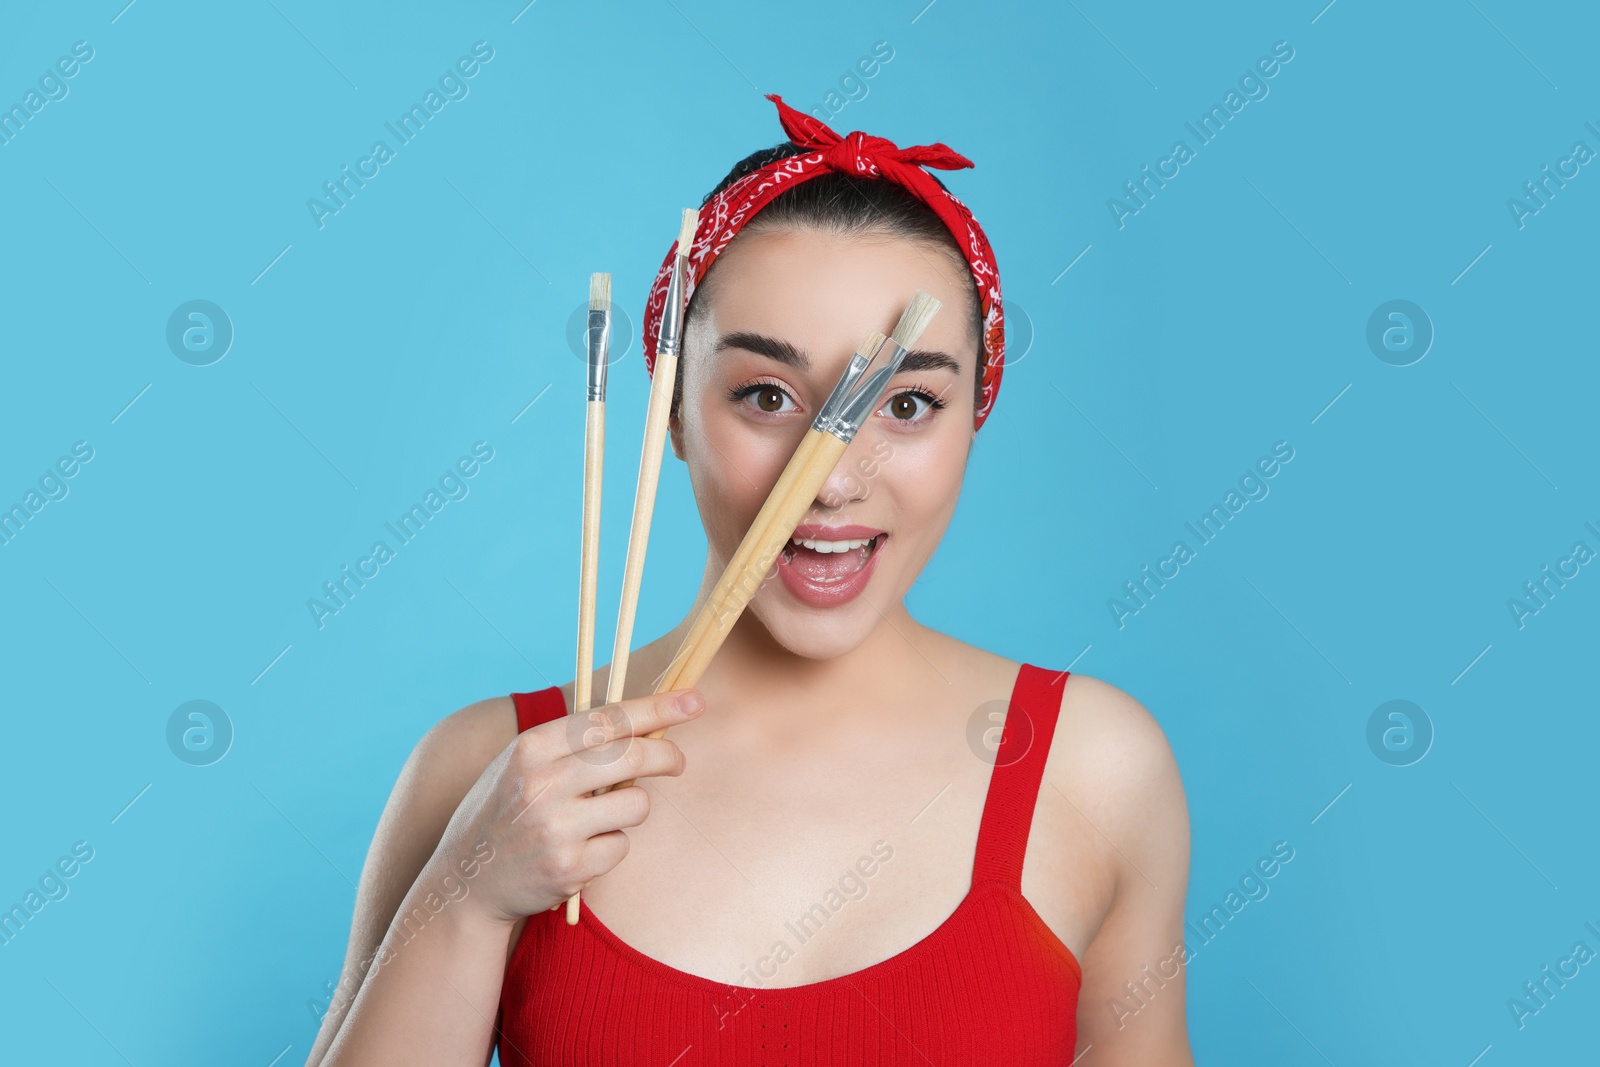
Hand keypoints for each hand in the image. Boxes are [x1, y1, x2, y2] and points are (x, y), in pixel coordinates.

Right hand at [432, 687, 704, 925]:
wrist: (465, 882)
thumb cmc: (505, 813)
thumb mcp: (522, 764)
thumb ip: (572, 744)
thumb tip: (645, 724)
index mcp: (532, 747)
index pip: (608, 718)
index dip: (657, 708)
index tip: (693, 701)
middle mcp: (543, 783)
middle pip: (633, 755)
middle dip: (668, 755)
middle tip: (677, 762)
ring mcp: (556, 827)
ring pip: (636, 804)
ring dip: (631, 809)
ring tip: (599, 819)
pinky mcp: (569, 868)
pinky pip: (622, 846)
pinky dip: (612, 847)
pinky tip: (581, 852)